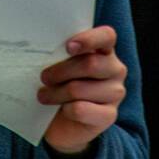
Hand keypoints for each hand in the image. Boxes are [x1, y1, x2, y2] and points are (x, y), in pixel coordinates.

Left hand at [38, 25, 126, 156]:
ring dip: (56, 93)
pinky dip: (65, 109)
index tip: (68, 47)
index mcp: (105, 50)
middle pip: (90, 64)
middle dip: (60, 71)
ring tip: (44, 95)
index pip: (107, 36)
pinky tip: (62, 109)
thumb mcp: (60, 64)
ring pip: (79, 89)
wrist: (64, 123)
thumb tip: (43, 46)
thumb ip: (60, 53)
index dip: (89, 39)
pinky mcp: (109, 115)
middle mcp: (115, 69)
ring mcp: (115, 93)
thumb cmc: (61, 85)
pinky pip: (80, 109)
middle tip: (44, 77)